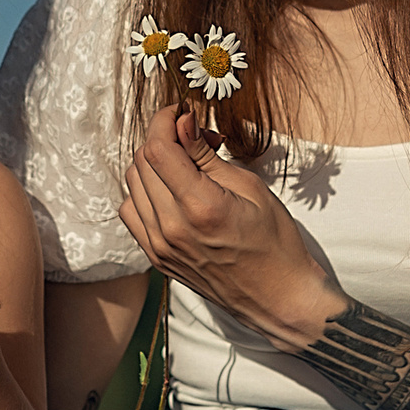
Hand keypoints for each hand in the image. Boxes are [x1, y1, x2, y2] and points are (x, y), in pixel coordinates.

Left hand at [118, 106, 342, 349]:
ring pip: (133, 184)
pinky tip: (170, 190)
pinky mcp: (156, 258)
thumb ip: (206, 156)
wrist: (278, 298)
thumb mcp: (249, 188)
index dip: (165, 120)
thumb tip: (182, 122)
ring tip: (185, 164)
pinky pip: (132, 212)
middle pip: (142, 162)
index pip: (158, 148)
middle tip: (194, 137)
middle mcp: (172, 228)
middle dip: (163, 138)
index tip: (181, 111)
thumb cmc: (275, 242)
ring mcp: (159, 247)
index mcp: (200, 207)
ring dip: (152, 163)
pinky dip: (144, 192)